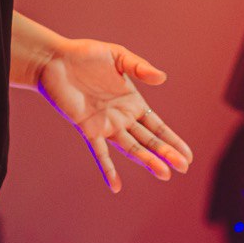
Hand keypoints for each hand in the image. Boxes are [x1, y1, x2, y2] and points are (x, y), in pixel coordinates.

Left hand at [37, 38, 192, 192]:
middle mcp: (121, 118)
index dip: (173, 141)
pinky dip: (107, 169)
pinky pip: (99, 152)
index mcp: (132, 102)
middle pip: (148, 140)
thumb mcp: (117, 56)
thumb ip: (139, 67)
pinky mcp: (87, 128)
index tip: (188, 156)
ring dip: (146, 161)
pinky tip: (116, 187)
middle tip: (183, 168)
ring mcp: (105, 125)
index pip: (157, 126)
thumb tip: (162, 78)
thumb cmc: (85, 55)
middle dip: (166, 153)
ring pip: (130, 148)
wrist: (55, 59)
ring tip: (164, 174)